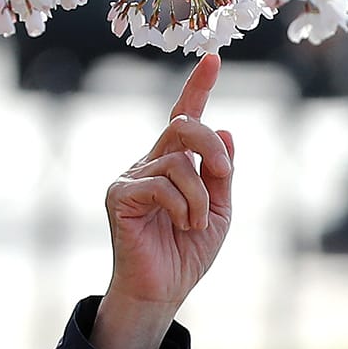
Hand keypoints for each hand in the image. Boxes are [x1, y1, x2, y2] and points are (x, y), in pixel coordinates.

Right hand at [94, 54, 235, 348]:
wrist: (163, 290)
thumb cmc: (187, 252)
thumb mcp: (219, 210)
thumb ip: (221, 173)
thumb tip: (227, 130)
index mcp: (174, 163)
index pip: (185, 116)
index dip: (198, 87)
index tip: (213, 58)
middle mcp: (149, 162)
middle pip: (185, 126)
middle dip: (213, 147)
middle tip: (224, 174)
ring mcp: (132, 176)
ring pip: (179, 162)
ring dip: (200, 197)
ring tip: (195, 224)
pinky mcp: (120, 195)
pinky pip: (162, 184)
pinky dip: (184, 206)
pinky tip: (181, 226)